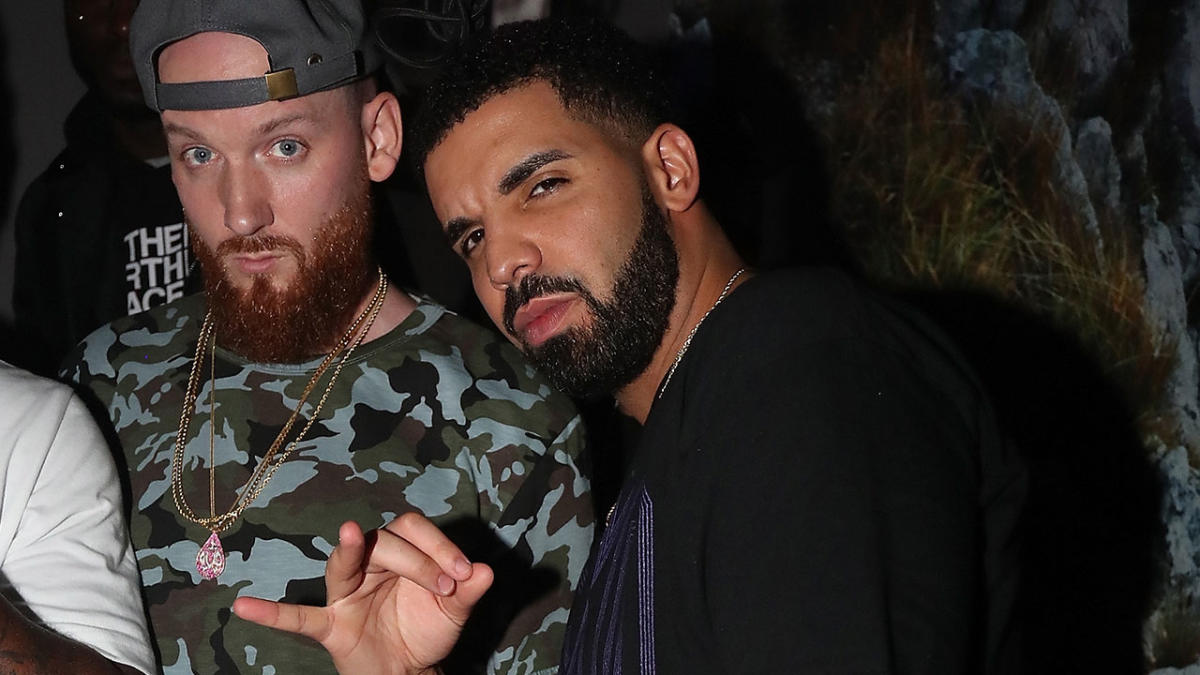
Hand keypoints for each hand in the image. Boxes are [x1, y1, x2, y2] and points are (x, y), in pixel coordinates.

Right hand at [232, 514, 493, 674]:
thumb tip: (487, 570)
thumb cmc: (425, 630)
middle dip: (419, 561)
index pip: (414, 531)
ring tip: (352, 533)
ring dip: (352, 551)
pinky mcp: (331, 624)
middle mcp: (370, 565)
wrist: (408, 672)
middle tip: (446, 586)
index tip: (465, 574)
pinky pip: (298, 617)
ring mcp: (346, 593)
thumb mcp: (454, 610)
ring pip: (345, 564)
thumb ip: (469, 590)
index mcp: (400, 553)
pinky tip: (244, 607)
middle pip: (385, 542)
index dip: (440, 547)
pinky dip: (271, 613)